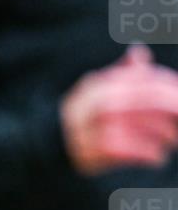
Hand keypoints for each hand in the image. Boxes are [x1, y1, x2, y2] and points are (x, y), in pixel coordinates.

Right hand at [61, 44, 177, 175]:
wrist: (44, 145)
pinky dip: (148, 154)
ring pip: (142, 127)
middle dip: (173, 108)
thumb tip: (138, 52)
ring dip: (165, 135)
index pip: (144, 78)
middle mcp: (95, 104)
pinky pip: (130, 151)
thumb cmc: (79, 116)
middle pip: (147, 100)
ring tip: (173, 141)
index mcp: (99, 85)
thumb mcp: (94, 89)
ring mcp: (93, 128)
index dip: (170, 85)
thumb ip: (119, 73)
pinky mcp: (91, 152)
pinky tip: (157, 157)